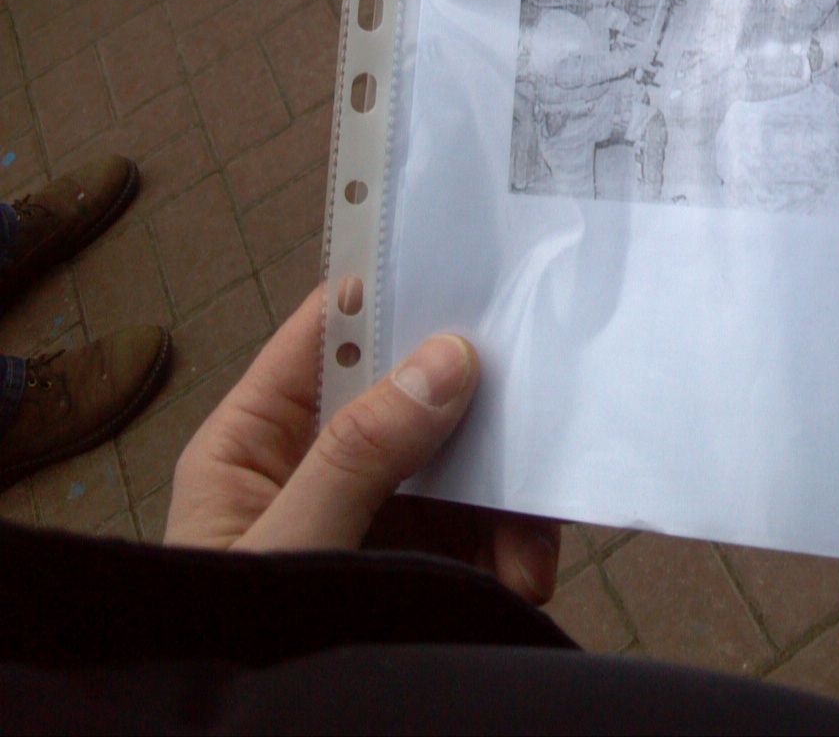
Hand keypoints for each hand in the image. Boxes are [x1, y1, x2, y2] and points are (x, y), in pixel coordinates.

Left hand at [165, 284, 559, 605]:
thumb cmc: (226, 646)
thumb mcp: (286, 547)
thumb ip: (360, 454)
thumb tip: (445, 356)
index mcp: (255, 438)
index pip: (330, 331)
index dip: (396, 290)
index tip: (475, 270)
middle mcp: (315, 460)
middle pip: (412, 393)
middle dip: (479, 413)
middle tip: (533, 428)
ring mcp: (369, 514)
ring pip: (456, 461)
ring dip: (506, 494)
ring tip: (530, 553)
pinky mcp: (410, 566)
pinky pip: (473, 528)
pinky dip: (507, 545)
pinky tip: (523, 576)